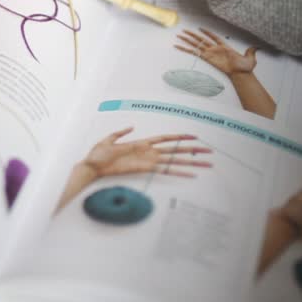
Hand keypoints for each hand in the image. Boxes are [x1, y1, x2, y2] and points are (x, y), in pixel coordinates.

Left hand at [81, 128, 210, 177]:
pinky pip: (165, 170)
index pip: (164, 139)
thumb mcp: (108, 139)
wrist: (92, 166)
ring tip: (207, 163)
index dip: (178, 137)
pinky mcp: (146, 169)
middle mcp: (148, 153)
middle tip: (209, 151)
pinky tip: (191, 174)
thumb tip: (132, 126)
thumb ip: (120, 133)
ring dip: (191, 162)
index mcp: (141, 143)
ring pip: (174, 160)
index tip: (193, 135)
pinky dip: (179, 172)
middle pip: (175, 149)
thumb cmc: (98, 154)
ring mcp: (149, 161)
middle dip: (192, 150)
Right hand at [175, 28, 257, 74]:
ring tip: (179, 36)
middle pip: (202, 40)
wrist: (240, 74)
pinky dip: (186, 50)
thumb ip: (251, 51)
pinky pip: (195, 53)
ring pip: (197, 45)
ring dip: (187, 40)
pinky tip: (179, 47)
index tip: (200, 28)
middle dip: (192, 35)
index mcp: (224, 46)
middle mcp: (215, 49)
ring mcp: (210, 54)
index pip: (214, 37)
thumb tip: (258, 47)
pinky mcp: (206, 58)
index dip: (207, 33)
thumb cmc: (244, 66)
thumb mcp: (250, 57)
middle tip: (184, 30)